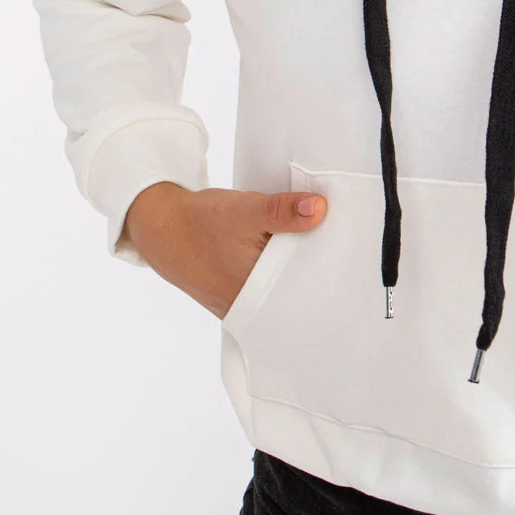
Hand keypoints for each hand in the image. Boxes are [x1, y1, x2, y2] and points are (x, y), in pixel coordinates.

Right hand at [121, 182, 327, 318]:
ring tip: (325, 249)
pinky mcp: (239, 292)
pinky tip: (296, 253)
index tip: (352, 258)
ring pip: (285, 289)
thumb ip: (282, 212)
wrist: (162, 227)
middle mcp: (252, 306)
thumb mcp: (244, 211)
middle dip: (319, 273)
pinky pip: (271, 286)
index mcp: (257, 294)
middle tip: (346, 250)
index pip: (306, 292)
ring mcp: (244, 302)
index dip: (330, 276)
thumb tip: (320, 209)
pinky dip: (283, 271)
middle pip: (298, 293)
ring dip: (300, 270)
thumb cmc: (201, 223)